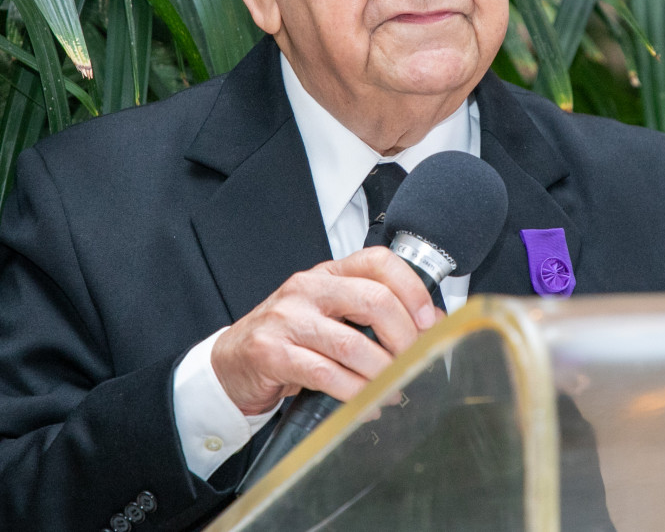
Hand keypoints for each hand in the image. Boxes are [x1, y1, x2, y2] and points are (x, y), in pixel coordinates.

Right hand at [209, 247, 439, 414]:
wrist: (232, 362)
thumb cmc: (289, 336)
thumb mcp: (332, 314)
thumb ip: (374, 313)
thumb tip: (432, 322)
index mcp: (328, 273)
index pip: (379, 262)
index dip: (412, 289)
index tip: (429, 320)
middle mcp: (307, 289)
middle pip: (373, 300)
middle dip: (404, 337)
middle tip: (414, 361)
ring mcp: (287, 319)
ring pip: (352, 344)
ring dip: (382, 373)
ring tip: (394, 388)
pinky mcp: (271, 353)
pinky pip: (326, 375)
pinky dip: (355, 394)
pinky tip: (367, 404)